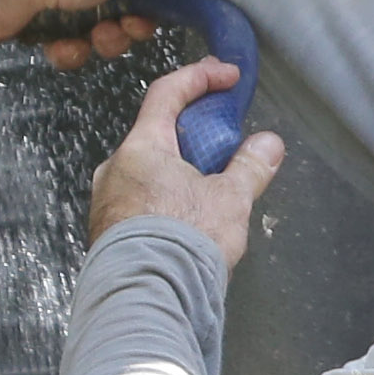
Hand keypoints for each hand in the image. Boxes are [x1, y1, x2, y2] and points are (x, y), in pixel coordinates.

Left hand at [86, 61, 289, 260]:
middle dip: (194, 135)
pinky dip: (165, 199)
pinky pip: (139, 202)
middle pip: (156, 135)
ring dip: (180, 172)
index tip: (227, 76)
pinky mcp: (106, 233)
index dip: (200, 77)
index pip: (167, 93)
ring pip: (147, 172)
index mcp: (140, 148)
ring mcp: (105, 202)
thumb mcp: (230, 200)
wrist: (147, 298)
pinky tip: (189, 221)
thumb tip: (268, 145)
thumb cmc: (183, 242)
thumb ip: (250, 167)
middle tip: (226, 145)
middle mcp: (114, 169)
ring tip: (213, 193)